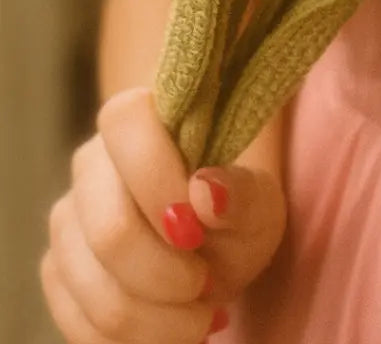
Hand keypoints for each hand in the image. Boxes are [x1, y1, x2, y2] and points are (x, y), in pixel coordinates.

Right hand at [41, 87, 285, 343]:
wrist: (217, 255)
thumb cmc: (236, 216)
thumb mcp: (258, 204)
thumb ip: (240, 194)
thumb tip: (205, 189)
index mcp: (140, 123)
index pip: (125, 122)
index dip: (158, 176)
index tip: (197, 227)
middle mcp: (92, 166)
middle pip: (109, 229)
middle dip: (166, 273)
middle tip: (208, 284)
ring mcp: (67, 221)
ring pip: (95, 287)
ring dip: (157, 319)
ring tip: (201, 317)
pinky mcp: (57, 272)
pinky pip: (80, 323)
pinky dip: (133, 340)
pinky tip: (172, 331)